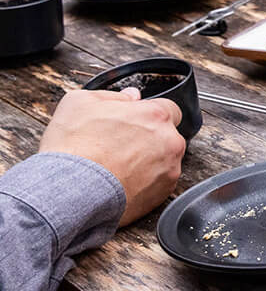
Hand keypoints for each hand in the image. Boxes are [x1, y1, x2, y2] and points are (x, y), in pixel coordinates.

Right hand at [39, 88, 186, 224]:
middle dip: (148, 140)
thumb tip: (130, 97)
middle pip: (167, 136)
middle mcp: (170, 141)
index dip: (149, 115)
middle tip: (119, 148)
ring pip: (164, 161)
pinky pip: (158, 184)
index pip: (168, 109)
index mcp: (156, 115)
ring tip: (117, 168)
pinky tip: (120, 184)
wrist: (69, 192)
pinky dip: (144, 184)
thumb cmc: (74, 148)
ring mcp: (169, 169)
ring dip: (148, 162)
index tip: (135, 123)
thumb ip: (113, 96)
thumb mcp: (80, 103)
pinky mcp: (162, 194)